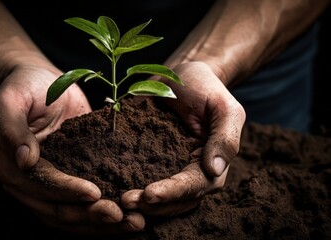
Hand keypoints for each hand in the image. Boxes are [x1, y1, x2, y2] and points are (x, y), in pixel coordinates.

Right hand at [0, 64, 144, 233]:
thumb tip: (24, 160)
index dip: (67, 192)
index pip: (42, 185)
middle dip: (90, 216)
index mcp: (12, 167)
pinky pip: (83, 207)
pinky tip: (128, 217)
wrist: (39, 82)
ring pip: (73, 217)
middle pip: (58, 210)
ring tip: (133, 223)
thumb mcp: (11, 99)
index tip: (95, 193)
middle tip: (123, 216)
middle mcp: (28, 185)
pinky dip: (103, 215)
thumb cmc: (24, 87)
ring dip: (102, 224)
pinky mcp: (68, 183)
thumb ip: (11, 127)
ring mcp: (48, 188)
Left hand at [121, 61, 244, 215]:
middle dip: (152, 204)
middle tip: (126, 201)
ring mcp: (170, 169)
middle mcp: (192, 173)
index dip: (172, 193)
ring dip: (140, 203)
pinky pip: (141, 179)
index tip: (149, 194)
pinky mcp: (151, 162)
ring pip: (158, 198)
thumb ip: (225, 138)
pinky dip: (128, 186)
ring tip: (119, 200)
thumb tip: (214, 170)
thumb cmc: (205, 89)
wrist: (181, 75)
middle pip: (175, 200)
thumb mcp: (223, 107)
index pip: (193, 186)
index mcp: (212, 164)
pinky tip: (112, 188)